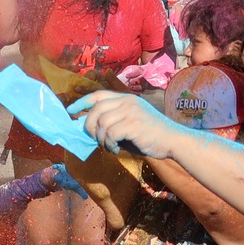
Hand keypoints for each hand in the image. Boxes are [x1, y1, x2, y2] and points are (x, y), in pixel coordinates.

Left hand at [68, 91, 185, 160]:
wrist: (173, 140)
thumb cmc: (151, 135)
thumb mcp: (131, 122)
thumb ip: (112, 121)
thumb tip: (87, 128)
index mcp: (126, 98)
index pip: (98, 95)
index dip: (81, 102)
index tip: (70, 111)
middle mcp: (127, 101)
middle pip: (95, 110)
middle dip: (89, 127)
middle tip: (94, 139)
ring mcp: (131, 111)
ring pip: (101, 123)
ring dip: (100, 139)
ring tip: (109, 146)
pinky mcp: (133, 124)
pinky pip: (109, 134)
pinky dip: (109, 144)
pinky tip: (116, 149)